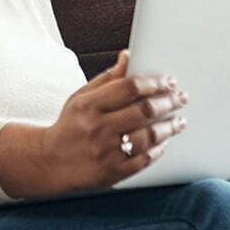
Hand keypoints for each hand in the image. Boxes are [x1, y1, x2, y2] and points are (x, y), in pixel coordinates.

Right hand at [0, 51, 188, 198]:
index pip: (130, 87)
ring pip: (149, 136)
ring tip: (179, 121)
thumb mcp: (81, 97)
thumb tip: (129, 56)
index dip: (154, 83)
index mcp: (89, 105)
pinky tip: (164, 142)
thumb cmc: (70, 126)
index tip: (169, 81)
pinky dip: (158, 149)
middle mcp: (97, 128)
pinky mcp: (112, 172)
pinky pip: (144, 159)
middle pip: (144, 110)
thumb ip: (107, 78)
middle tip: (180, 98)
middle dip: (168, 102)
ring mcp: (106, 152)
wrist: (49, 162)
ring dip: (169, 127)